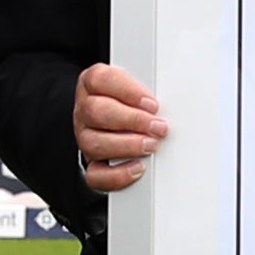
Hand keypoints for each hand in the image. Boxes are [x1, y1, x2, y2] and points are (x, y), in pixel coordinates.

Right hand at [78, 61, 167, 192]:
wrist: (116, 124)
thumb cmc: (129, 102)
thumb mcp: (134, 87)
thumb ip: (145, 91)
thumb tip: (169, 104)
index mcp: (92, 84)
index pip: (100, 80)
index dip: (127, 91)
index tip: (152, 103)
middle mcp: (85, 110)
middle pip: (97, 111)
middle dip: (133, 120)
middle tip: (157, 127)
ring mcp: (85, 136)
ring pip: (94, 143)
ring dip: (128, 145)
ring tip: (151, 145)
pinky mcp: (91, 163)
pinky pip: (96, 174)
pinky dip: (118, 174)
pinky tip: (137, 167)